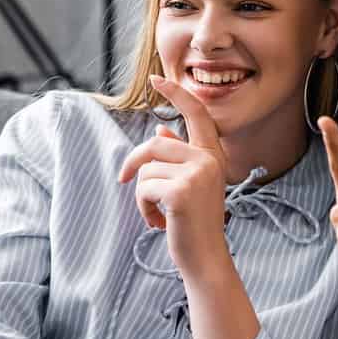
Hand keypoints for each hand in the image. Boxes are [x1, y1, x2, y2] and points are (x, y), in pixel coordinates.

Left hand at [117, 74, 229, 272]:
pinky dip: (143, 208)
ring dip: (142, 195)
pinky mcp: (182, 192)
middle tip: (124, 181)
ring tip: (156, 214)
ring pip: (146, 169)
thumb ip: (178, 156)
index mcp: (213, 155)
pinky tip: (158, 223)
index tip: (157, 79)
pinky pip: (144, 188)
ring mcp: (198, 174)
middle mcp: (210, 160)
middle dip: (134, 164)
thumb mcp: (191, 185)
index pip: (197, 114)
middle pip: (155, 144)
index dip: (177, 94)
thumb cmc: (195, 223)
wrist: (205, 259)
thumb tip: (160, 128)